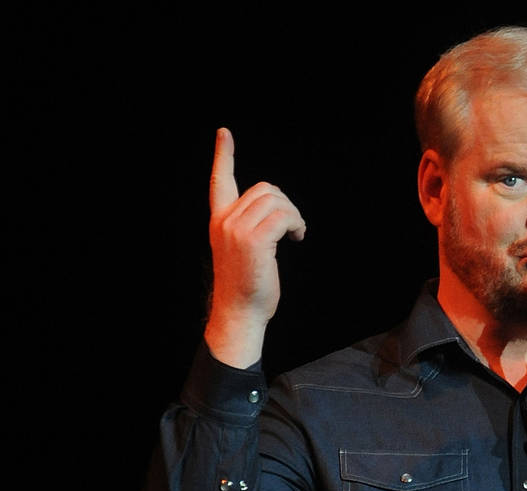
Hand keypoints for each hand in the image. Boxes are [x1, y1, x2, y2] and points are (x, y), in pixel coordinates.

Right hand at [204, 127, 306, 367]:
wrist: (240, 312)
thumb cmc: (247, 285)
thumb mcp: (243, 249)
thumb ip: (251, 225)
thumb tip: (276, 209)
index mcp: (219, 220)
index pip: (219, 181)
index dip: (223, 155)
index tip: (224, 133)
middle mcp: (224, 220)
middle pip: (265, 188)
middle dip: (287, 204)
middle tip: (293, 228)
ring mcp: (237, 229)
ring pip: (277, 200)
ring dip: (294, 215)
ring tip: (295, 234)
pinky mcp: (253, 240)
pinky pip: (285, 216)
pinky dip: (297, 224)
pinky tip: (297, 238)